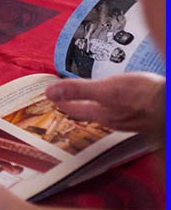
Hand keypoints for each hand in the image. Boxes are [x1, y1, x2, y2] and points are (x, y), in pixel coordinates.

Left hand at [46, 74, 164, 137]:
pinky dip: (109, 104)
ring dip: (92, 105)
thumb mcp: (106, 89)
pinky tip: (115, 101)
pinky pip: (118, 110)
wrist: (168, 104)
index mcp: (101, 114)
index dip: (61, 102)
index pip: (75, 109)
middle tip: (64, 100)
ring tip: (86, 100)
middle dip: (75, 105)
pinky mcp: (139, 114)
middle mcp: (112, 119)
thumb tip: (51, 92)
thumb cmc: (142, 97)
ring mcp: (127, 118)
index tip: (50, 97)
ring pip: (103, 113)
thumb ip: (78, 90)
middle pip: (88, 112)